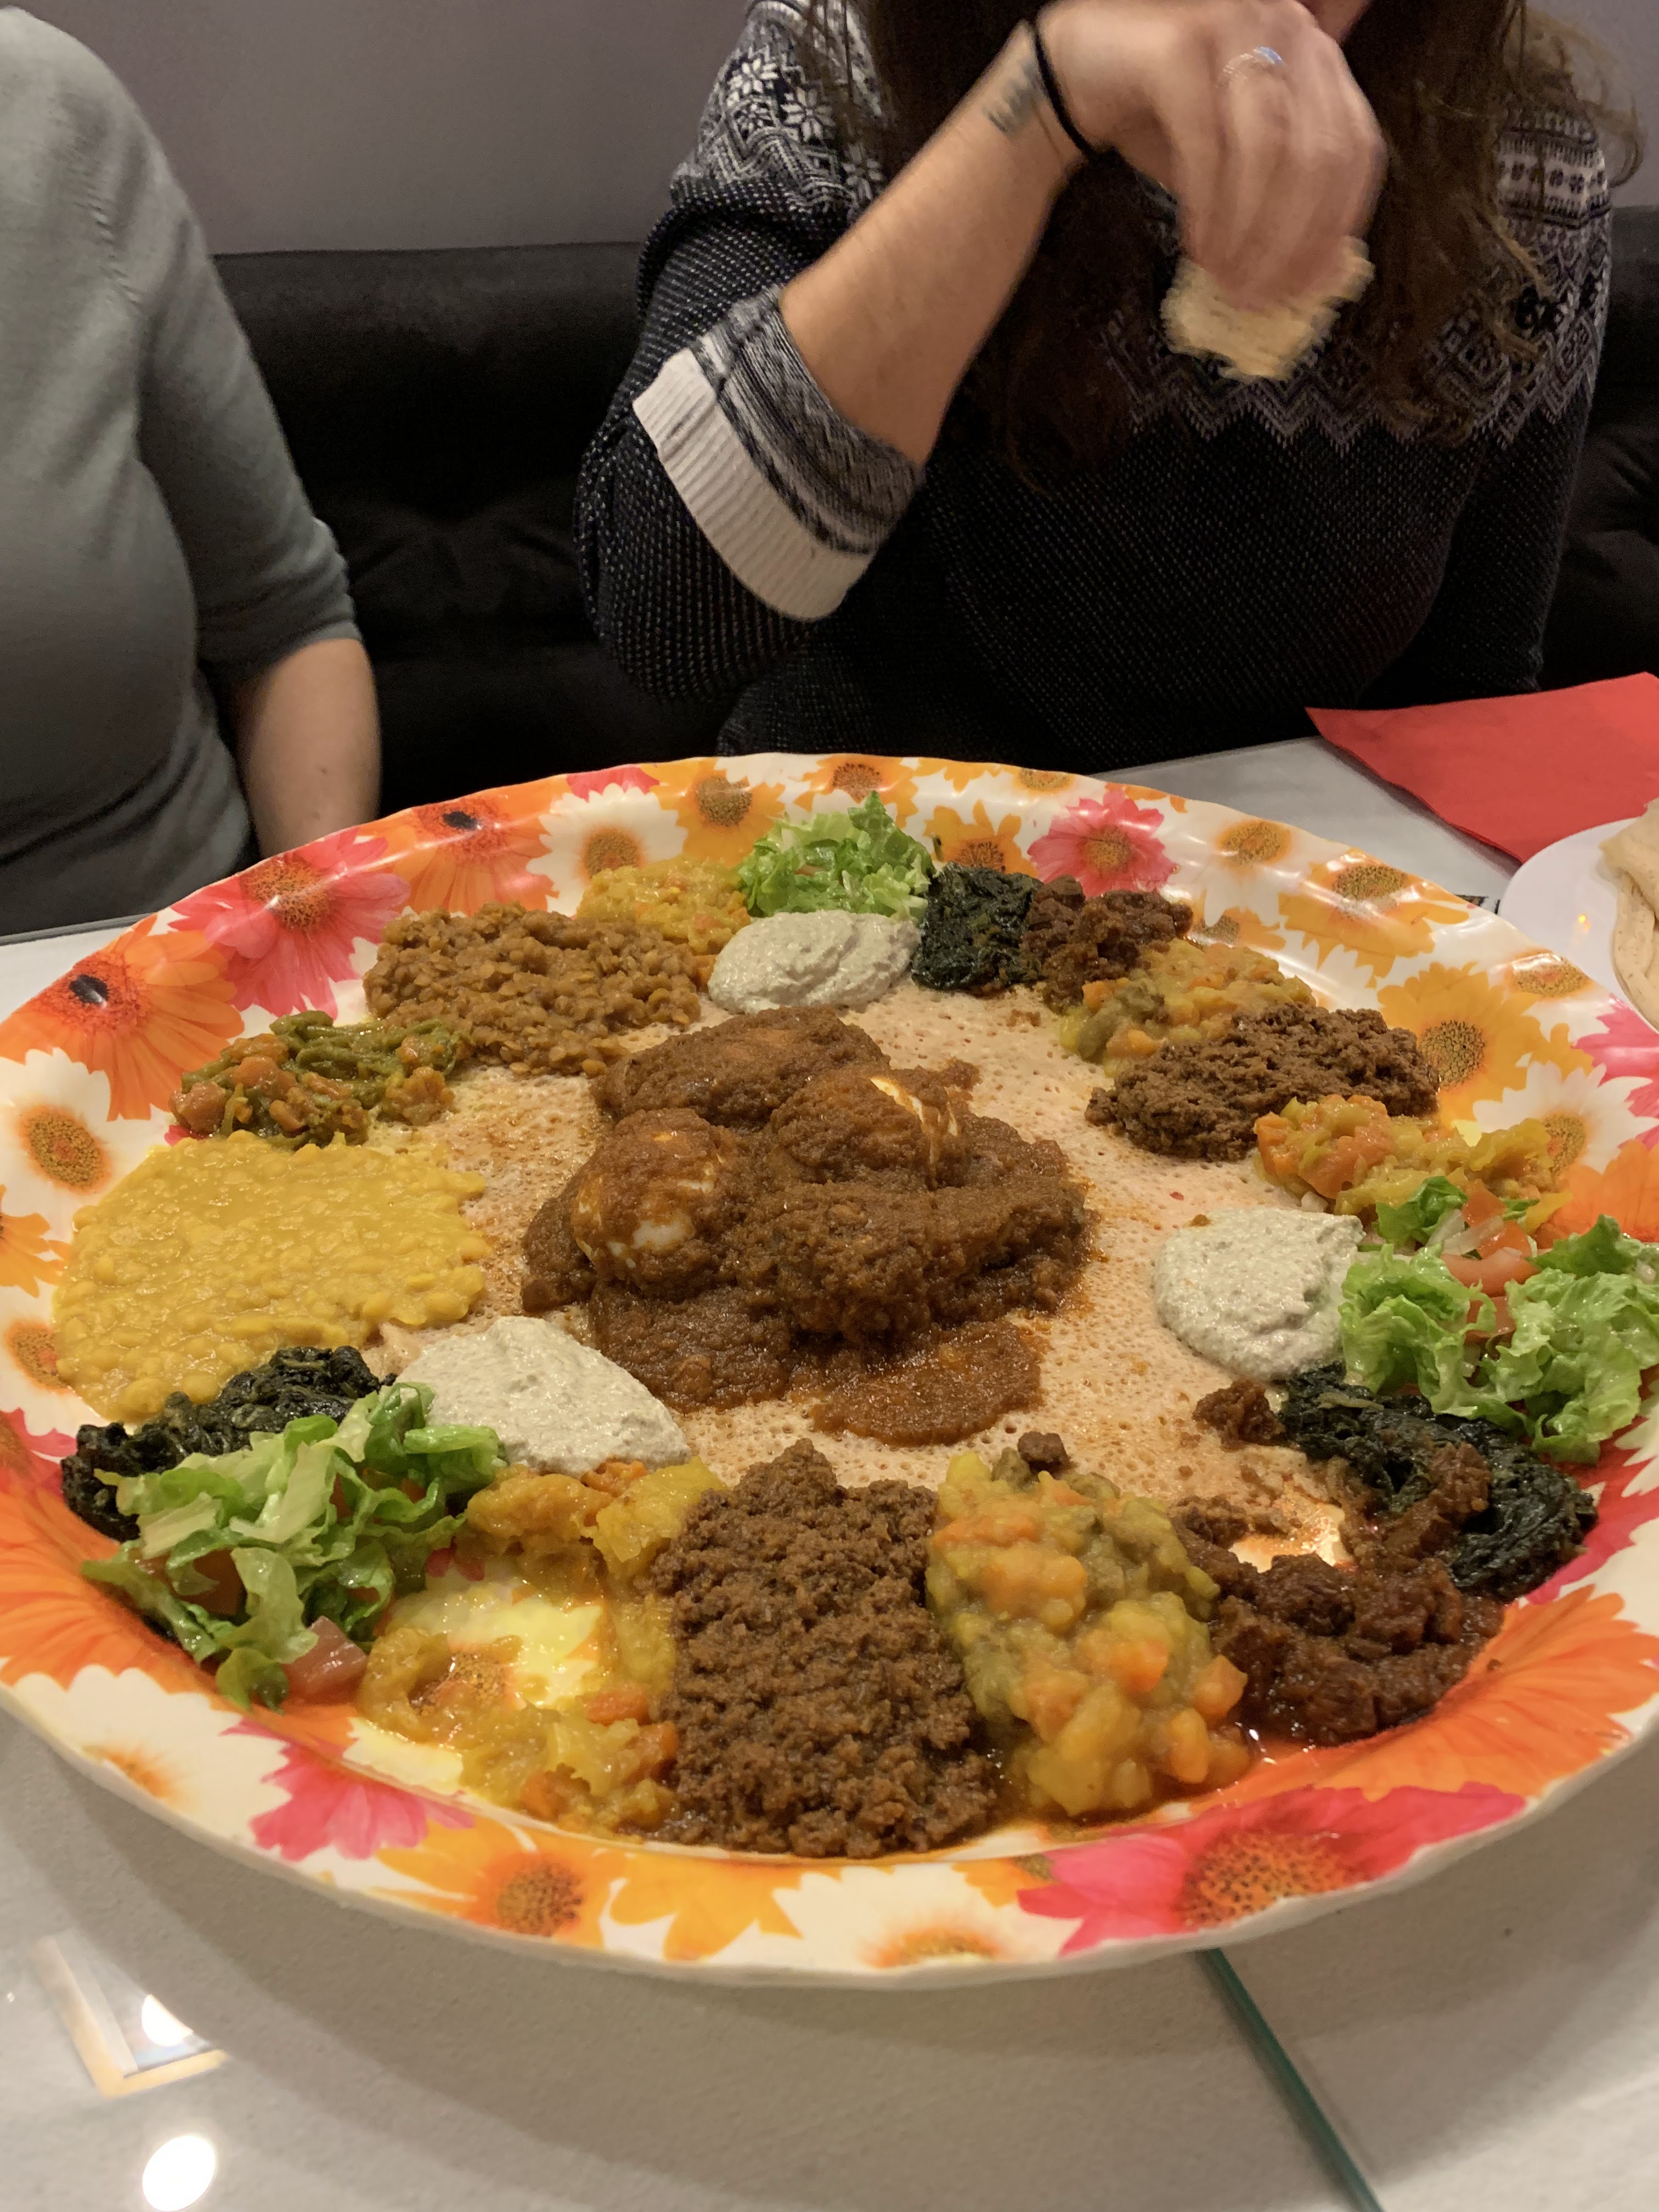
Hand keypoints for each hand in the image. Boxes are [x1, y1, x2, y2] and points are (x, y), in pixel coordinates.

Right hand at [1038, 0, 1385, 309]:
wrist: (1075, 77)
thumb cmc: (1163, 121)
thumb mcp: (1235, 164)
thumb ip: (1281, 199)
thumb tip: (1313, 274)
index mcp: (1316, 56)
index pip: (1355, 146)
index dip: (1335, 227)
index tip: (1305, 288)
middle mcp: (1287, 27)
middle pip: (1318, 154)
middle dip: (1290, 243)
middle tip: (1258, 298)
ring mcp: (1236, 26)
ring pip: (1270, 151)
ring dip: (1249, 233)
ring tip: (1226, 280)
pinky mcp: (1180, 45)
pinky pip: (1208, 146)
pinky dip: (1208, 210)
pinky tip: (1197, 249)